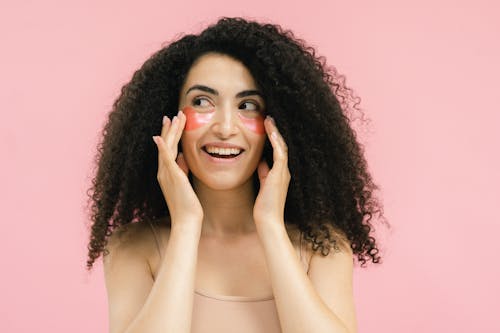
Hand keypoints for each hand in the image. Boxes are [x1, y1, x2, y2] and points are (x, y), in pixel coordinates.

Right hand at [152, 110, 202, 227]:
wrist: (186, 220)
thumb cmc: (188, 205)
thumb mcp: (185, 183)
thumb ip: (182, 169)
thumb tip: (182, 156)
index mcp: (167, 173)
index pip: (167, 149)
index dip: (169, 135)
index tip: (172, 122)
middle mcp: (163, 172)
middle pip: (165, 145)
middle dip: (169, 129)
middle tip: (172, 115)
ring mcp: (166, 174)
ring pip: (166, 148)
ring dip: (170, 132)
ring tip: (175, 118)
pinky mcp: (173, 177)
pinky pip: (165, 160)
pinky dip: (162, 148)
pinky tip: (159, 137)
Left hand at [253, 116, 289, 229]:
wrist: (268, 220)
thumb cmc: (264, 206)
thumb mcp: (262, 184)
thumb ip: (263, 172)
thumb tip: (260, 161)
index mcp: (280, 173)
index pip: (277, 151)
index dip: (272, 138)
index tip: (266, 126)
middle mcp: (284, 170)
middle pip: (282, 145)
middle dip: (275, 131)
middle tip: (269, 118)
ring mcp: (284, 171)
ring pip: (282, 146)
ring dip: (275, 132)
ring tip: (269, 119)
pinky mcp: (280, 174)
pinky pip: (280, 152)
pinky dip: (276, 140)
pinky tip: (270, 130)